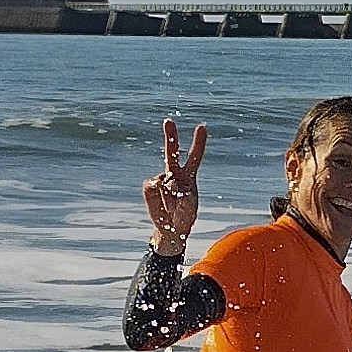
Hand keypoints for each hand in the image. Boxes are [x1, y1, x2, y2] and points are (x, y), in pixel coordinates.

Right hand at [143, 118, 206, 255]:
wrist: (171, 230)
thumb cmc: (184, 217)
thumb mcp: (188, 207)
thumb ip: (179, 194)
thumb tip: (164, 183)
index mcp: (188, 177)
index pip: (194, 157)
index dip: (198, 143)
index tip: (202, 127)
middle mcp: (174, 175)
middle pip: (172, 153)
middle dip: (170, 136)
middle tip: (168, 120)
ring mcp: (160, 180)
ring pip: (162, 178)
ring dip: (168, 194)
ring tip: (173, 208)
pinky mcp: (149, 187)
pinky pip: (152, 187)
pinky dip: (159, 198)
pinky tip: (163, 207)